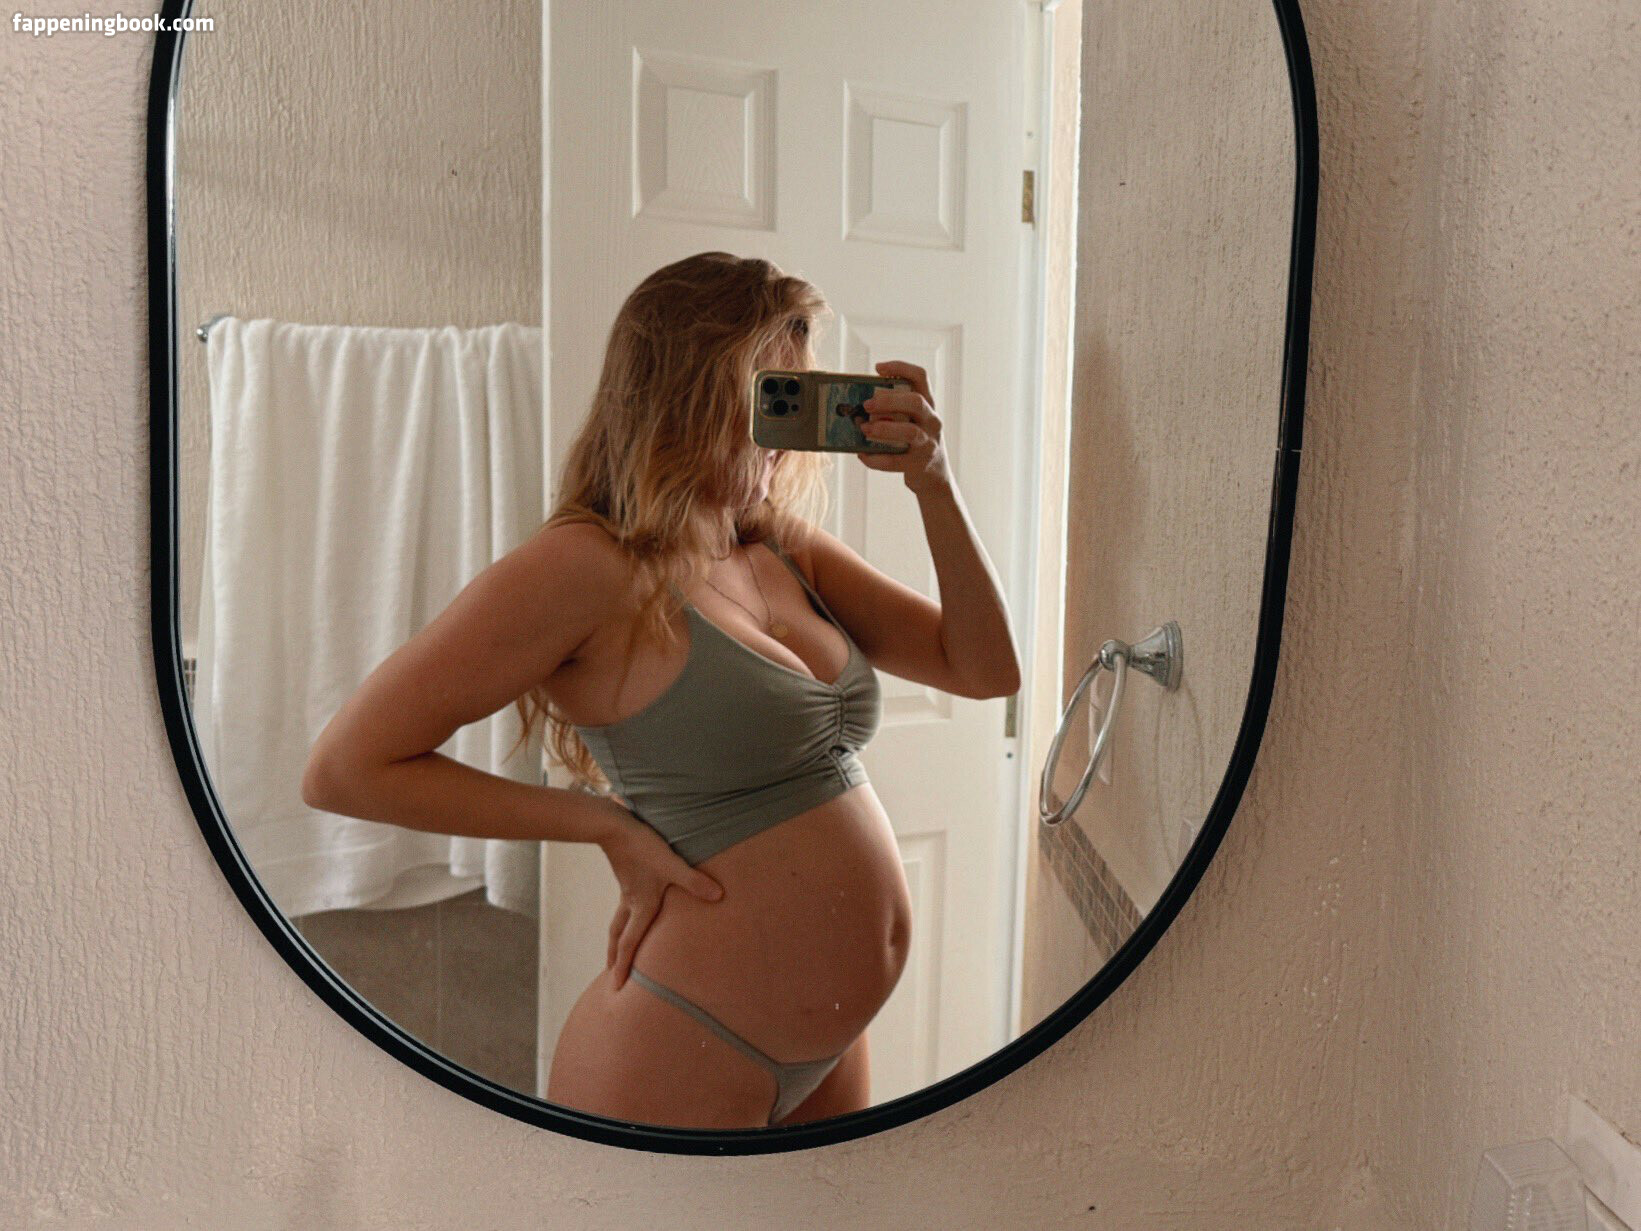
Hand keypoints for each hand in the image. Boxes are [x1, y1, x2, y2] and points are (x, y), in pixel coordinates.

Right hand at [596, 801, 723, 988]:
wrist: (614, 826)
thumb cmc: (643, 847)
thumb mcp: (671, 864)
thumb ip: (694, 882)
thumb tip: (718, 897)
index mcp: (640, 905)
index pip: (629, 943)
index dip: (623, 966)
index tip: (615, 987)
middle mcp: (631, 901)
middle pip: (618, 936)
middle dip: (615, 957)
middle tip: (610, 975)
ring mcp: (627, 889)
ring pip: (618, 921)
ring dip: (616, 939)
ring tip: (616, 950)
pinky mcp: (628, 875)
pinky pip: (624, 906)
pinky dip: (623, 918)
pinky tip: (633, 909)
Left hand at [857, 360, 950, 494]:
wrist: (934, 476)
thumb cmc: (913, 443)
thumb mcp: (911, 422)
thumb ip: (893, 412)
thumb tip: (856, 408)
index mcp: (928, 404)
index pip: (920, 377)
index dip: (900, 368)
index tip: (878, 368)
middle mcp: (932, 421)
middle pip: (916, 402)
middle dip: (889, 400)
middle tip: (867, 404)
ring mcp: (928, 443)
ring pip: (909, 431)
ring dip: (883, 429)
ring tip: (865, 429)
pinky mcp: (919, 464)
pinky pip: (895, 461)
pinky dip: (875, 458)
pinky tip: (863, 454)